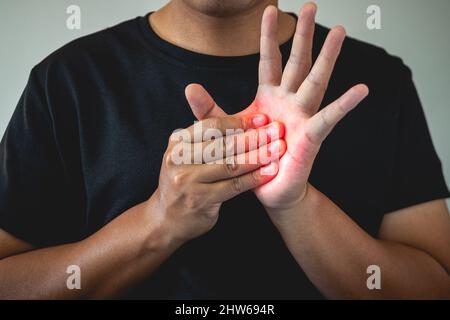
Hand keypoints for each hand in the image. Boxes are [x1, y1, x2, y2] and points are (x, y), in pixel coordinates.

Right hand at [150, 115, 285, 242]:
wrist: (166, 219)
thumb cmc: (185, 182)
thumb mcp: (186, 155)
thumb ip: (206, 138)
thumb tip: (242, 119)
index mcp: (177, 142)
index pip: (211, 126)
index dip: (239, 121)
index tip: (263, 118)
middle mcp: (179, 159)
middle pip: (223, 144)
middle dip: (254, 136)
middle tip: (277, 130)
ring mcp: (188, 181)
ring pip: (230, 165)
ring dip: (258, 156)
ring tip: (278, 149)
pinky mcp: (200, 200)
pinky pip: (233, 186)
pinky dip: (254, 178)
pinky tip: (270, 172)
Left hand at [184, 3, 367, 214]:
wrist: (265, 188)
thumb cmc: (249, 158)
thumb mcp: (225, 130)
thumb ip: (209, 109)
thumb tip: (189, 87)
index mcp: (269, 97)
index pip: (270, 59)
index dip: (269, 35)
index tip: (270, 8)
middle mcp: (289, 101)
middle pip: (299, 61)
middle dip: (305, 34)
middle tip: (313, 5)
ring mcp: (302, 116)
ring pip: (317, 80)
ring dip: (328, 57)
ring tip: (339, 32)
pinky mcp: (311, 136)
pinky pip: (329, 117)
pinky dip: (344, 104)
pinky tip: (361, 89)